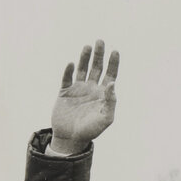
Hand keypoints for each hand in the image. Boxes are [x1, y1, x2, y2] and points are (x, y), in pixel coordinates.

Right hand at [50, 40, 119, 154]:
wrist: (71, 138)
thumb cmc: (91, 130)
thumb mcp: (106, 118)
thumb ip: (110, 101)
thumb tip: (113, 83)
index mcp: (103, 94)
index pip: (111, 75)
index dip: (113, 63)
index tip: (115, 51)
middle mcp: (92, 88)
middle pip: (97, 68)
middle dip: (99, 55)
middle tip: (100, 41)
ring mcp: (78, 89)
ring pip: (82, 69)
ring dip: (85, 58)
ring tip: (88, 46)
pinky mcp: (64, 92)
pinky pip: (66, 79)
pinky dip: (68, 71)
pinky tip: (72, 64)